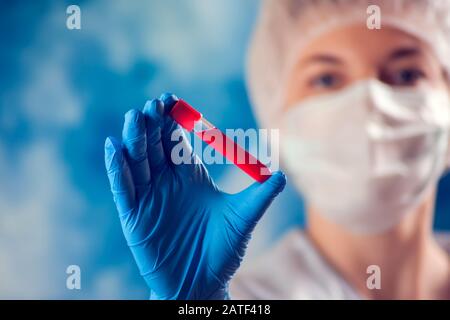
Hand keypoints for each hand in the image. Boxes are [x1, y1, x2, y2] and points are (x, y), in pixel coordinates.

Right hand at [104, 93, 285, 298]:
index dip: (173, 119)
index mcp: (190, 175)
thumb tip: (282, 174)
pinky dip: (117, 168)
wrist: (201, 283)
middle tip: (154, 104)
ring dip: (135, 139)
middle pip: (155, 145)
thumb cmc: (222, 251)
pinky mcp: (134, 216)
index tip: (172, 99)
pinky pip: (123, 188)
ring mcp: (149, 197)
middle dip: (153, 123)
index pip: (177, 140)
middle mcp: (167, 181)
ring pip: (137, 161)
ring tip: (135, 117)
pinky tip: (114, 147)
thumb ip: (260, 196)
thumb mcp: (243, 219)